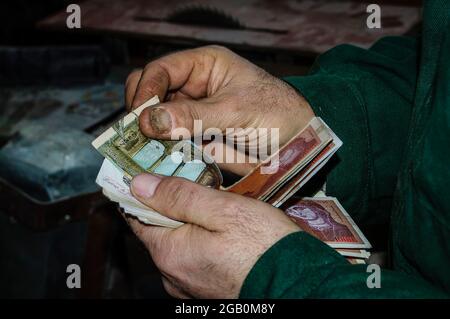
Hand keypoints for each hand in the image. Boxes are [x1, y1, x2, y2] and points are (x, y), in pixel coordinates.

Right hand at [125, 45, 313, 175]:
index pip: (160, 71)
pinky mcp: (193, 140)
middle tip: (136, 137)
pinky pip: (168, 144)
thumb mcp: (235, 110)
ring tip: (140, 153)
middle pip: (150, 94)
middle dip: (140, 113)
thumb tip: (148, 121)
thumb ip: (193, 115)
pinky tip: (154, 163)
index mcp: (203, 66)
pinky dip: (158, 153)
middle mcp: (192, 88)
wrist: (298, 145)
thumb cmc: (276, 114)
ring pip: (155, 122)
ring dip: (146, 137)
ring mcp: (191, 115)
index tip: (139, 118)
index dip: (145, 92)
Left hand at [127, 173, 300, 298]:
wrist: (298, 283)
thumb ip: (179, 196)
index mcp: (170, 253)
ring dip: (186, 222)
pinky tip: (219, 229)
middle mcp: (173, 274)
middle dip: (168, 204)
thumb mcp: (223, 209)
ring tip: (208, 201)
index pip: (136, 217)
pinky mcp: (206, 288)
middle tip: (187, 178)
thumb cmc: (264, 246)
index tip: (148, 171)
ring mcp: (189, 285)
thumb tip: (139, 184)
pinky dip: (198, 240)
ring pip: (177, 243)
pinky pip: (193, 258)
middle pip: (158, 230)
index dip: (140, 192)